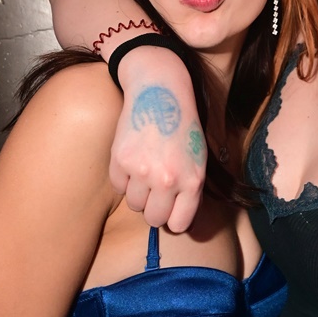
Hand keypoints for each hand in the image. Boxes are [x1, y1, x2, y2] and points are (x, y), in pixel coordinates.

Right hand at [110, 47, 205, 230]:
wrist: (161, 91)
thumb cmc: (182, 127)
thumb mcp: (199, 159)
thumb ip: (190, 190)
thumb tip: (176, 220)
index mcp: (192, 181)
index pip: (178, 224)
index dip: (173, 219)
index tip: (170, 211)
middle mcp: (168, 179)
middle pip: (153, 219)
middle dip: (154, 208)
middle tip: (155, 190)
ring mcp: (142, 171)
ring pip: (134, 204)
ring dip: (138, 193)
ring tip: (146, 171)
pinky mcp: (120, 160)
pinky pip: (118, 187)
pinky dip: (123, 178)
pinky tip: (133, 159)